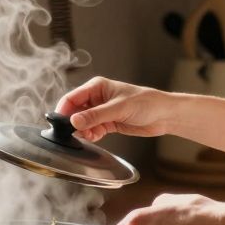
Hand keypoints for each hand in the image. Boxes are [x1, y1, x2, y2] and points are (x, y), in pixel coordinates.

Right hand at [56, 77, 173, 142]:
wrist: (164, 115)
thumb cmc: (146, 103)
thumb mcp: (119, 109)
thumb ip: (95, 115)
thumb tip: (74, 121)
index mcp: (97, 87)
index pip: (72, 98)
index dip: (64, 111)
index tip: (60, 125)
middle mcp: (96, 98)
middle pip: (75, 111)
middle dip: (74, 124)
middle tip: (76, 133)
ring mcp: (102, 111)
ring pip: (83, 123)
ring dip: (83, 131)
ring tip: (90, 135)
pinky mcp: (107, 123)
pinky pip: (92, 130)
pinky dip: (92, 135)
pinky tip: (96, 137)